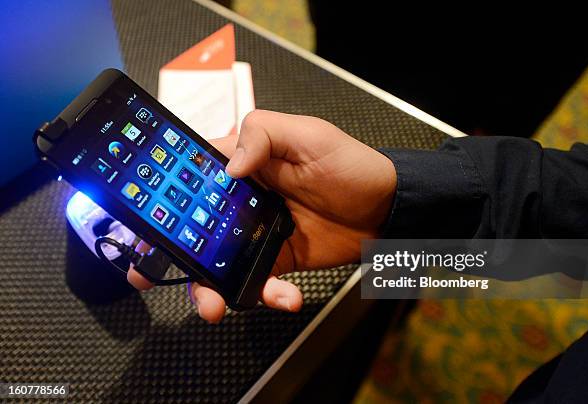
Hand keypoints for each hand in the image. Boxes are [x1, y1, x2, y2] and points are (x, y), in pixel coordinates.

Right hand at [128, 110, 396, 321]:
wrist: (386, 209)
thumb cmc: (350, 164)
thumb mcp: (308, 135)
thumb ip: (264, 134)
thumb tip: (228, 166)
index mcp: (241, 164)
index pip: (189, 177)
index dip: (160, 197)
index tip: (141, 223)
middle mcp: (241, 201)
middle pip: (192, 228)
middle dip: (167, 254)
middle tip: (147, 275)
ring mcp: (256, 234)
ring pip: (217, 263)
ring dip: (208, 288)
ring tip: (215, 307)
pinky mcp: (275, 260)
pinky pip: (257, 283)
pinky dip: (266, 295)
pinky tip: (286, 296)